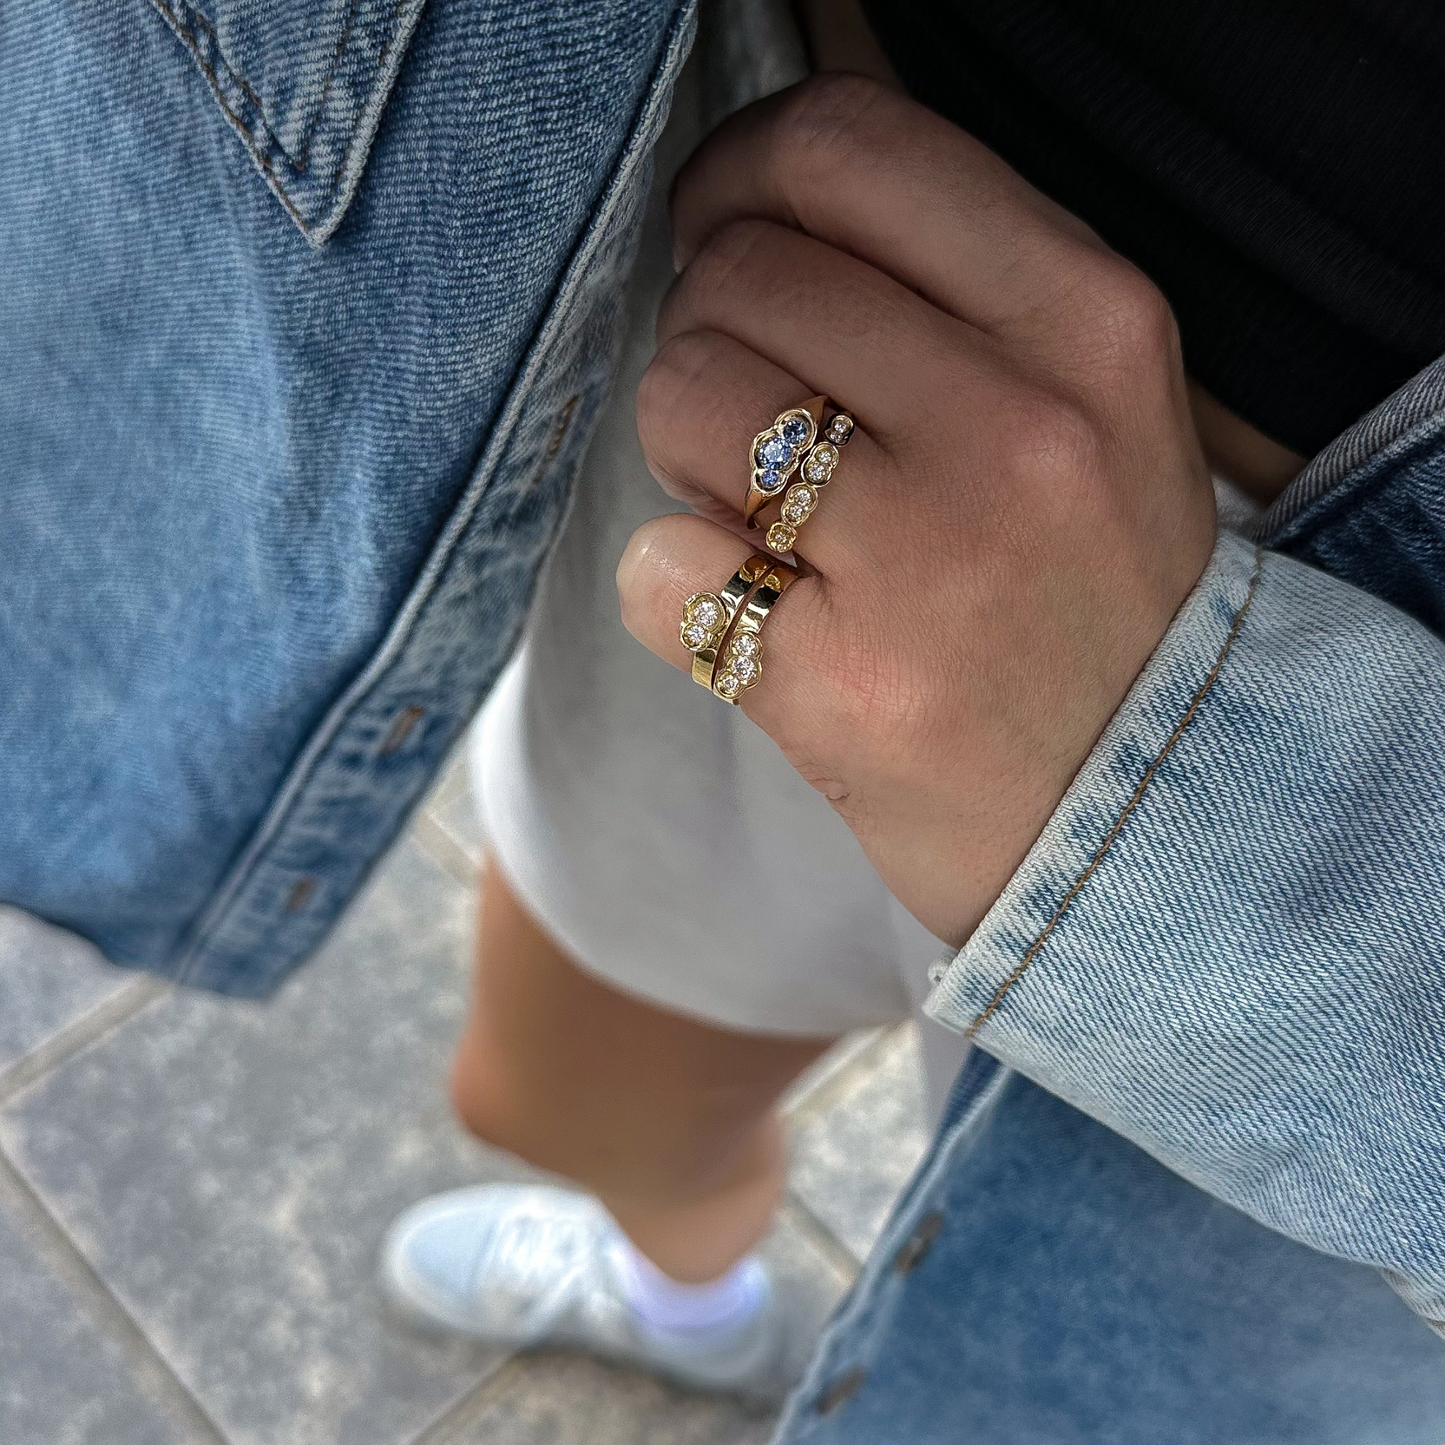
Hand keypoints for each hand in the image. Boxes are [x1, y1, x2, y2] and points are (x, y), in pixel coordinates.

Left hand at [617, 75, 1215, 945]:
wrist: (1136, 818)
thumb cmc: (1091, 598)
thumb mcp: (1095, 400)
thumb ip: (952, 285)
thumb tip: (749, 215)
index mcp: (1087, 323)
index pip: (846, 149)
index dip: (740, 175)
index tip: (720, 229)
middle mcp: (1017, 428)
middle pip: (738, 273)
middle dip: (715, 338)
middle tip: (765, 426)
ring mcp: (929, 564)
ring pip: (678, 397)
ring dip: (690, 458)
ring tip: (774, 525)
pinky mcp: (841, 688)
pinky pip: (656, 567)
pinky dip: (676, 591)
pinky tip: (762, 622)